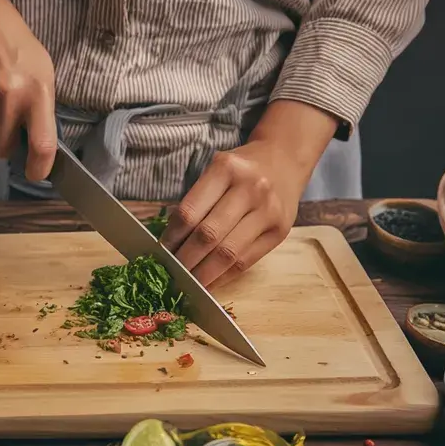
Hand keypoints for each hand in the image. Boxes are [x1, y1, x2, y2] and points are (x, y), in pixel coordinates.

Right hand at [0, 0, 56, 180]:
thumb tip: (39, 146)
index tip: (35, 173)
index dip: (39, 169)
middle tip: (7, 123)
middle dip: (4, 143)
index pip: (42, 145)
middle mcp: (8, 98)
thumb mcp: (43, 73)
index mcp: (37, 93)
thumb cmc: (19, 47)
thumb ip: (42, 109)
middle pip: (1, 149)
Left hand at [162, 101, 340, 286]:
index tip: (159, 254)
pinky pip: (246, 262)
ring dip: (203, 275)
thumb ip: (196, 202)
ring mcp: (268, 211)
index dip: (171, 238)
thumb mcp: (216, 171)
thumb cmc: (240, 170)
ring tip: (187, 284)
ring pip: (228, 254)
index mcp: (225, 168)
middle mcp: (250, 188)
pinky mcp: (280, 231)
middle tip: (169, 275)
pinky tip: (209, 284)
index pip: (189, 212)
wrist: (284, 160)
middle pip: (208, 235)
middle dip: (184, 261)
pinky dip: (223, 277)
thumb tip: (169, 244)